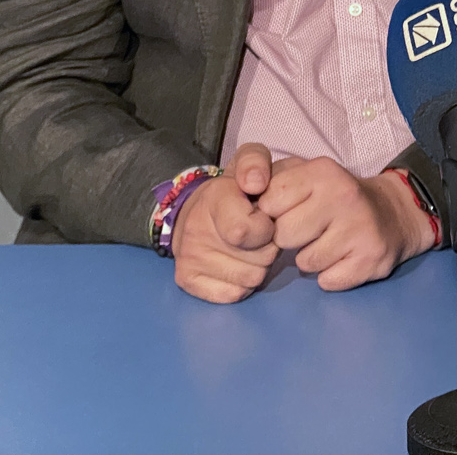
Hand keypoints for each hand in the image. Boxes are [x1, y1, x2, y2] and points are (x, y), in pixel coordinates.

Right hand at [171, 142, 278, 303]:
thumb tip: (256, 183)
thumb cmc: (235, 190)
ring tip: (251, 247)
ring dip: (259, 265)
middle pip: (260, 258)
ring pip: (251, 279)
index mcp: (214, 198)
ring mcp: (188, 258)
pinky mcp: (186, 280)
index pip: (246, 231)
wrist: (195, 211)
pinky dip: (243, 284)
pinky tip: (238, 264)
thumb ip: (256, 162)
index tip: (265, 217)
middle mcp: (195, 230)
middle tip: (260, 233)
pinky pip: (234, 294)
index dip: (267, 227)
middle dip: (269, 246)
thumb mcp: (248, 163)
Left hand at [257, 157, 435, 291]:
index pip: (269, 201)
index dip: (271, 213)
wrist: (392, 214)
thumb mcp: (306, 174)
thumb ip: (271, 179)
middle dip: (290, 238)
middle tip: (310, 229)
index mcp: (322, 172)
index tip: (287, 212)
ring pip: (305, 263)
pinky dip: (331, 275)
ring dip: (312, 258)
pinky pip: (327, 281)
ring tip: (328, 243)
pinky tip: (343, 258)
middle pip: (283, 235)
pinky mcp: (371, 259)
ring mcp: (360, 228)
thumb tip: (241, 196)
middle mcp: (343, 196)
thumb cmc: (335, 196)